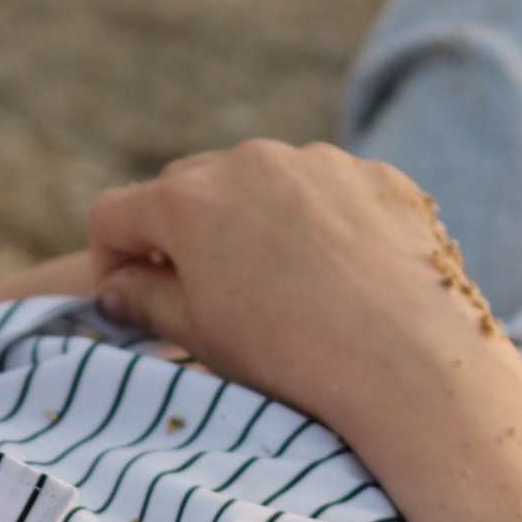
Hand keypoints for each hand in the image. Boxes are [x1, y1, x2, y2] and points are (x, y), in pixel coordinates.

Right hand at [88, 141, 521, 521]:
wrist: (411, 361)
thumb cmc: (290, 357)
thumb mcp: (200, 336)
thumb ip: (145, 301)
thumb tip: (117, 287)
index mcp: (187, 200)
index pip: (114, 214)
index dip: (109, 259)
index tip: (127, 297)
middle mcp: (248, 160)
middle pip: (184, 188)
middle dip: (178, 235)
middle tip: (199, 294)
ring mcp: (317, 161)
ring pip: (259, 184)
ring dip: (249, 224)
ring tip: (280, 291)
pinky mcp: (375, 175)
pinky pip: (325, 191)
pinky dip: (315, 224)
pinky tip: (338, 279)